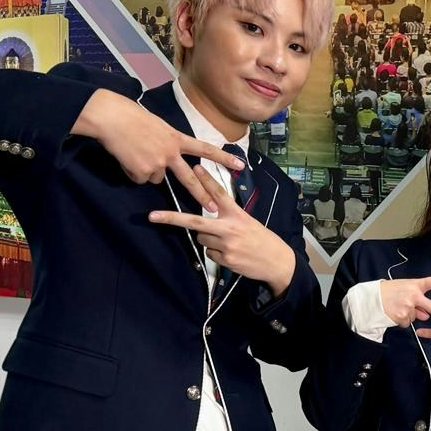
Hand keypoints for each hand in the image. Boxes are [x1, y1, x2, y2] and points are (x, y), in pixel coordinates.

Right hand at [73, 88, 242, 205]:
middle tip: (212, 208)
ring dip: (146, 171)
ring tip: (134, 152)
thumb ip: (166, 143)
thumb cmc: (131, 116)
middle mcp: (171, 153)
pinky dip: (132, 172)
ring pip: (156, 179)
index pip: (205, 149)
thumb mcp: (158, 127)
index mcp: (177, 138)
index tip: (240, 165)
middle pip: (190, 179)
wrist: (111, 118)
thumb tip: (163, 164)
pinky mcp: (143, 172)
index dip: (223, 158)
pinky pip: (139, 179)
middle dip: (202, 196)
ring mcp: (158, 164)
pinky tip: (126, 157)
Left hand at [148, 171, 297, 296]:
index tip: (195, 167)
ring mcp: (227, 245)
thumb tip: (207, 218)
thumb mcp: (249, 223)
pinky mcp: (226, 259)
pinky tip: (232, 255)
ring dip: (209, 241)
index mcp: (238, 215)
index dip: (207, 180)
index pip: (220, 194)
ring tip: (229, 244)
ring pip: (202, 239)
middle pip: (195, 221)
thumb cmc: (263, 240)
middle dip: (172, 218)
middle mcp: (230, 228)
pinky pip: (210, 254)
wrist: (278, 262)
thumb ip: (229, 218)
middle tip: (152, 217)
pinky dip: (217, 254)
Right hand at [376, 269, 430, 325]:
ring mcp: (409, 307)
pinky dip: (402, 320)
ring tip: (397, 307)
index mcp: (415, 285)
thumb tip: (426, 315)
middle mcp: (414, 296)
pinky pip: (407, 322)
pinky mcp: (403, 317)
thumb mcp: (403, 289)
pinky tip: (394, 313)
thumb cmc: (387, 291)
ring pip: (417, 317)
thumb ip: (417, 300)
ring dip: (410, 315)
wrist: (370, 299)